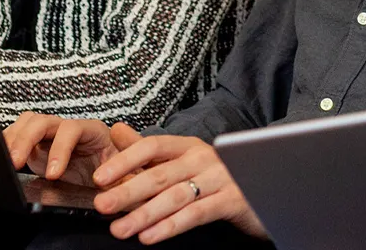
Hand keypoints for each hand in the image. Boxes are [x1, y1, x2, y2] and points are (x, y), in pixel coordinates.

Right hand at [4, 112, 117, 186]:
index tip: (52, 175)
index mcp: (94, 131)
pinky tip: (0, 156)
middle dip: (27, 139)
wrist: (110, 177)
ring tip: (4, 159)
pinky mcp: (37, 146)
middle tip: (15, 162)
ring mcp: (51, 135)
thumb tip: (108, 186)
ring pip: (28, 124)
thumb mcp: (126, 176)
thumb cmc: (119, 174)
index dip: (59, 149)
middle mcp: (70, 129)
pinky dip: (7, 143)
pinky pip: (18, 135)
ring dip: (14, 139)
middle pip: (43, 121)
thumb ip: (121, 178)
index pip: (72, 130)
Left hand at [91, 123, 268, 243]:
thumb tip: (117, 130)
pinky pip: (197, 213)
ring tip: (120, 229)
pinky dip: (171, 225)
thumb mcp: (181, 159)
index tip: (99, 178)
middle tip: (101, 205)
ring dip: (145, 214)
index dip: (125, 160)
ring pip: (176, 196)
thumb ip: (147, 148)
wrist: (266, 188)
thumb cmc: (216, 177)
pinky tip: (150, 236)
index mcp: (189, 145)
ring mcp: (220, 178)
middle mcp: (204, 158)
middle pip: (160, 173)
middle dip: (128, 190)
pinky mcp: (231, 200)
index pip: (153, 145)